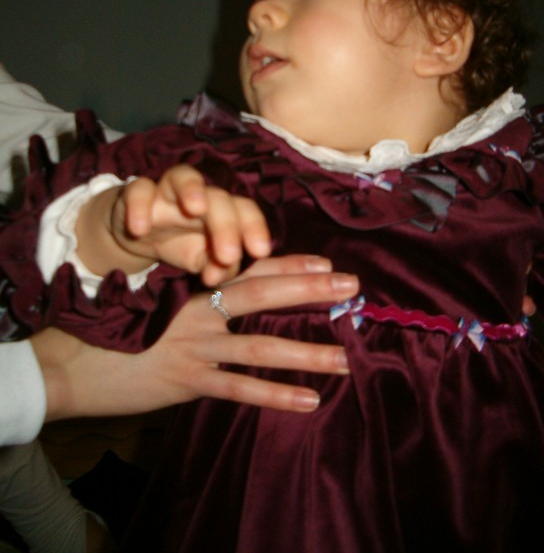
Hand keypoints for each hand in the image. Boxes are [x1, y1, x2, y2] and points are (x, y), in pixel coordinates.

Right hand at [31, 255, 358, 416]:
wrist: (70, 364)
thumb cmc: (116, 329)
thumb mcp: (158, 304)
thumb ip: (194, 298)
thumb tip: (233, 293)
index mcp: (192, 288)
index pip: (249, 270)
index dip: (290, 264)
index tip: (326, 263)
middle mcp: (198, 311)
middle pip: (262, 294)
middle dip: (310, 290)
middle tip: (351, 286)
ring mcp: (193, 347)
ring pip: (259, 346)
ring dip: (305, 351)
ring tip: (344, 358)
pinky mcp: (186, 381)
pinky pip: (239, 390)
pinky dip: (275, 396)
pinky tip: (309, 401)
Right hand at [77, 164, 270, 283]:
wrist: (138, 234)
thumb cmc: (181, 244)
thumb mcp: (201, 261)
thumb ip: (218, 268)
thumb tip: (219, 274)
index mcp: (223, 211)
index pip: (245, 210)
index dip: (255, 227)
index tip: (260, 251)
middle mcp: (201, 196)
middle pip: (220, 198)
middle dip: (227, 225)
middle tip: (229, 255)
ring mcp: (169, 189)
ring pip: (184, 176)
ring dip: (192, 189)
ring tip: (195, 209)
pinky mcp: (138, 191)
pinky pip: (139, 189)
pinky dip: (140, 205)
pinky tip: (140, 228)